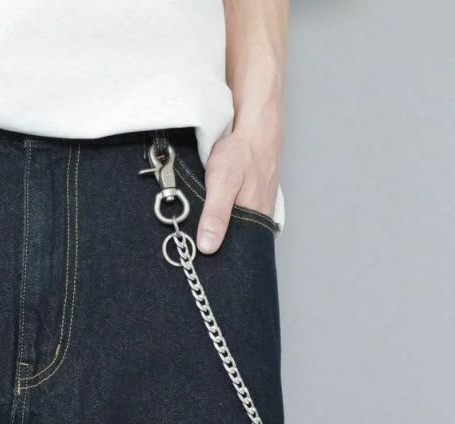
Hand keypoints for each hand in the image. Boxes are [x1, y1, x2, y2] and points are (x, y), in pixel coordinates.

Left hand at [196, 126, 280, 252]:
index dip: (218, 260)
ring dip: (219, 233)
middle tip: (196, 249)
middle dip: (217, 249)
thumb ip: (216, 215)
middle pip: (235, 244)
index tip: (199, 263)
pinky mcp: (251, 201)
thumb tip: (207, 247)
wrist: (254, 129)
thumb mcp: (223, 182)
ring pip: (235, 231)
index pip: (237, 254)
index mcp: (255, 221)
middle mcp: (258, 219)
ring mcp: (257, 210)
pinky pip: (236, 218)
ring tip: (201, 234)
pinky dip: (223, 220)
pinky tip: (212, 216)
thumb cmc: (240, 152)